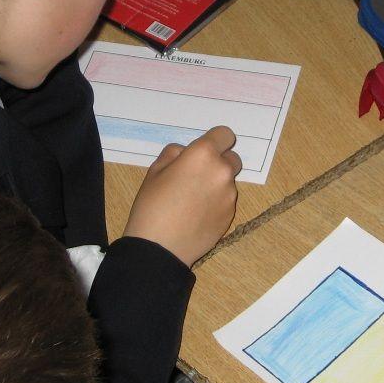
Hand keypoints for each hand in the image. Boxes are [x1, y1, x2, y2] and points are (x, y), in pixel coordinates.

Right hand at [124, 126, 241, 266]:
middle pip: (232, 158)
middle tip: (197, 175)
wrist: (160, 247)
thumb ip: (174, 154)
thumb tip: (185, 153)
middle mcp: (222, 171)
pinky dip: (216, 203)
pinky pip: (226, 201)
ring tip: (193, 200)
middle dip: (218, 162)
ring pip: (228, 181)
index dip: (215, 140)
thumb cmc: (152, 205)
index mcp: (203, 155)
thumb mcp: (155, 170)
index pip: (225, 134)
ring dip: (217, 184)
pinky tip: (197, 214)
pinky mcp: (231, 215)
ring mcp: (230, 195)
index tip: (205, 150)